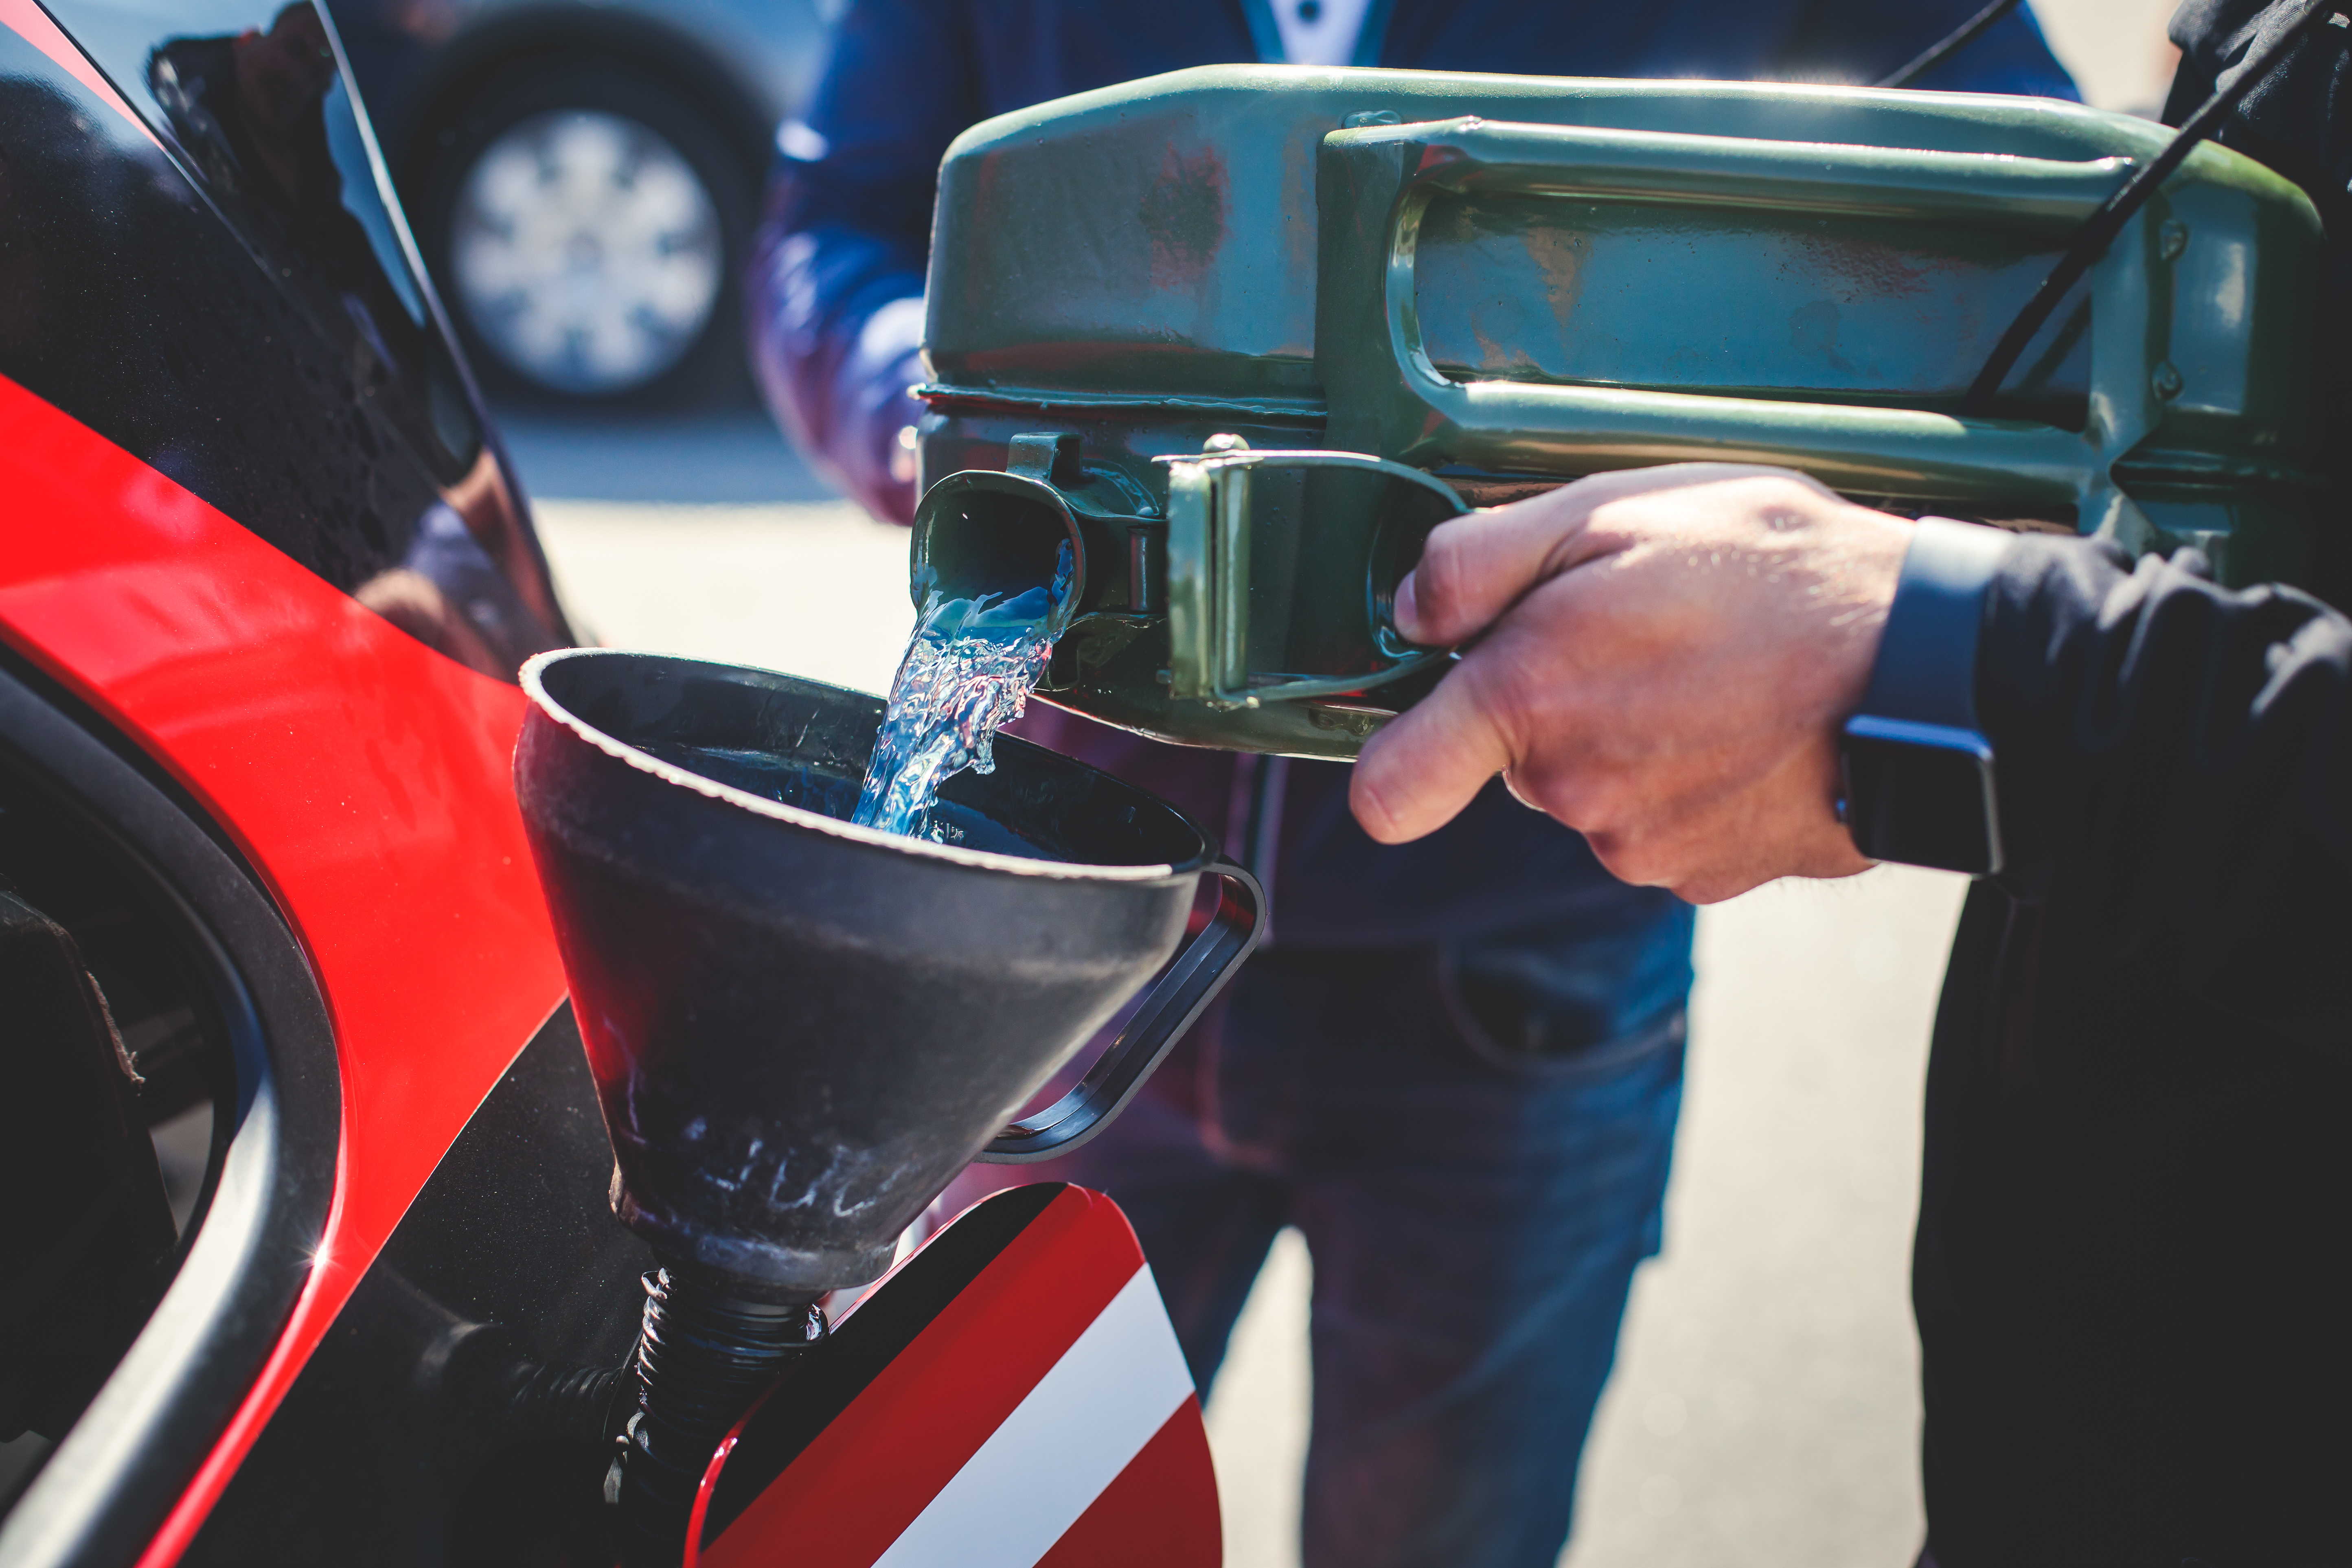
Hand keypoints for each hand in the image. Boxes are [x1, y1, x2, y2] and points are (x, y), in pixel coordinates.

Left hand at [1349, 464, 1910, 903]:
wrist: (1929, 668)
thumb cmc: (1775, 572)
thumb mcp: (1612, 510)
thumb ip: (1478, 562)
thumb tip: (1409, 611)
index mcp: (1528, 698)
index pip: (1391, 789)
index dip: (1398, 759)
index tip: (1432, 720)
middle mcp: (1571, 792)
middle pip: (1515, 759)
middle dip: (1556, 701)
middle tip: (1647, 635)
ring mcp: (1639, 845)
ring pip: (1591, 789)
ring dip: (1630, 735)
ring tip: (1715, 672)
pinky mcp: (1703, 876)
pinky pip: (1660, 824)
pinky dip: (1690, 780)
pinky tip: (1747, 725)